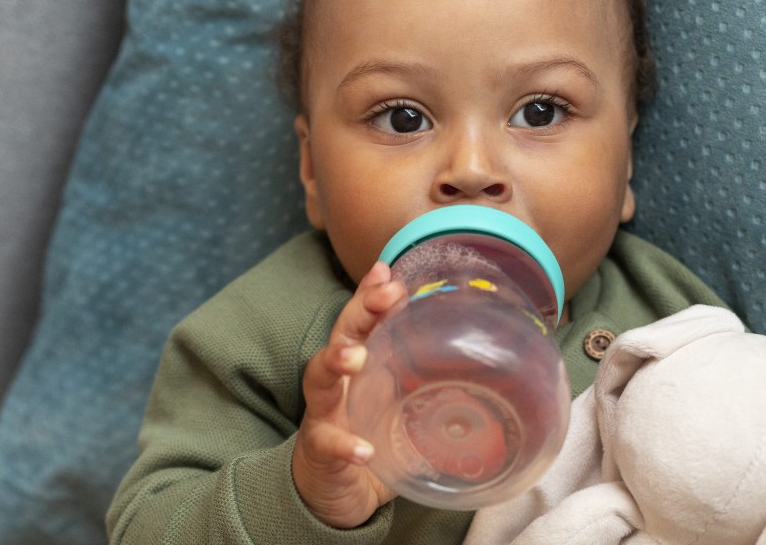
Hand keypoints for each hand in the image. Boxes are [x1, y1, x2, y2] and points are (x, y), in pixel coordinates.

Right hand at [292, 262, 405, 527]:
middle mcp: (336, 383)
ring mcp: (323, 415)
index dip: (370, 294)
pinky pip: (328, 444)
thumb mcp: (392, 393)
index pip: (360, 319)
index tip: (387, 272)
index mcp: (357, 366)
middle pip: (339, 337)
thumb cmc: (366, 431)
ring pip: (320, 381)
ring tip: (355, 357)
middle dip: (358, 314)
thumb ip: (410, 363)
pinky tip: (363, 449)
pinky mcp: (321, 453)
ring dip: (336, 362)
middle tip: (383, 296)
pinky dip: (344, 445)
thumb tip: (445, 329)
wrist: (334, 493)